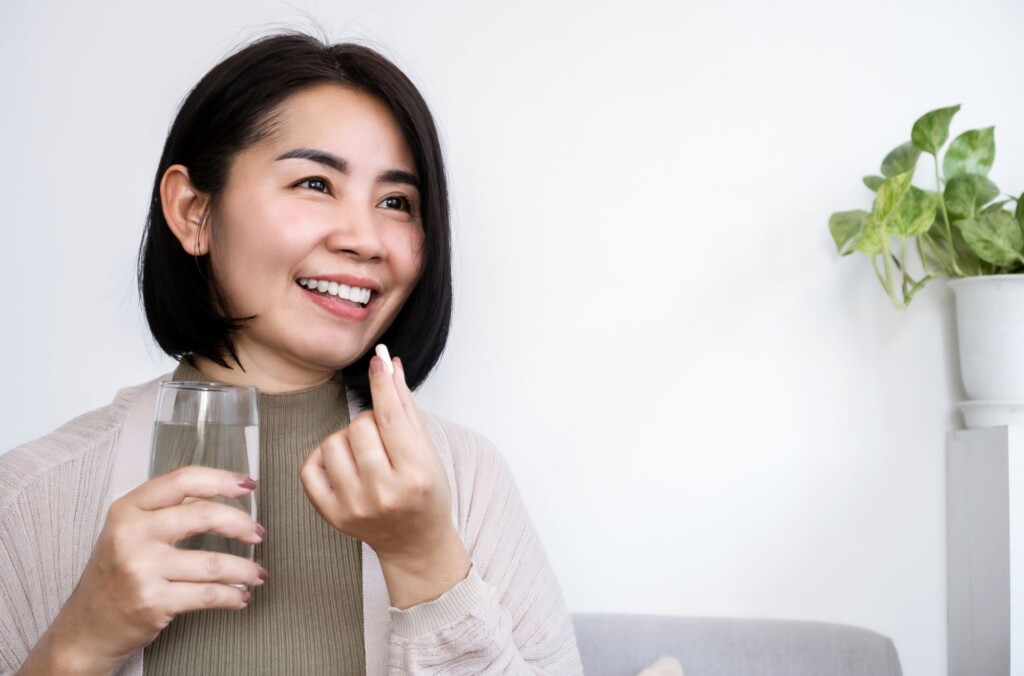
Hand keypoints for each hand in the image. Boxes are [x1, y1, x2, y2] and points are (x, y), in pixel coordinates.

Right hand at [19, 467, 265, 674]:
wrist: (85, 629)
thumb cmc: (115, 576)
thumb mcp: (128, 532)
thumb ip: (167, 510)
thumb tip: (219, 493)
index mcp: (127, 509)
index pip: (182, 480)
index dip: (221, 479)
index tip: (248, 485)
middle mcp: (131, 535)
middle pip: (204, 515)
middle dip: (241, 524)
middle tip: (258, 534)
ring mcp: (141, 569)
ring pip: (213, 562)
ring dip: (245, 568)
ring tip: (257, 573)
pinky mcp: (153, 602)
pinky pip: (208, 594)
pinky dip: (232, 595)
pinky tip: (241, 596)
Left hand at [300, 355, 470, 608]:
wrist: (415, 542)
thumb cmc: (425, 492)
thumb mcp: (427, 450)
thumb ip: (406, 406)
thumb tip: (389, 364)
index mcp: (415, 474)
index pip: (392, 418)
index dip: (382, 385)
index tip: (377, 363)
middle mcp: (384, 492)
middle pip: (360, 426)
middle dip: (370, 422)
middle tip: (383, 438)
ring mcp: (354, 506)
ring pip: (333, 442)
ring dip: (347, 440)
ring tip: (365, 454)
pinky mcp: (332, 514)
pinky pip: (310, 466)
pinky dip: (324, 458)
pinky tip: (343, 464)